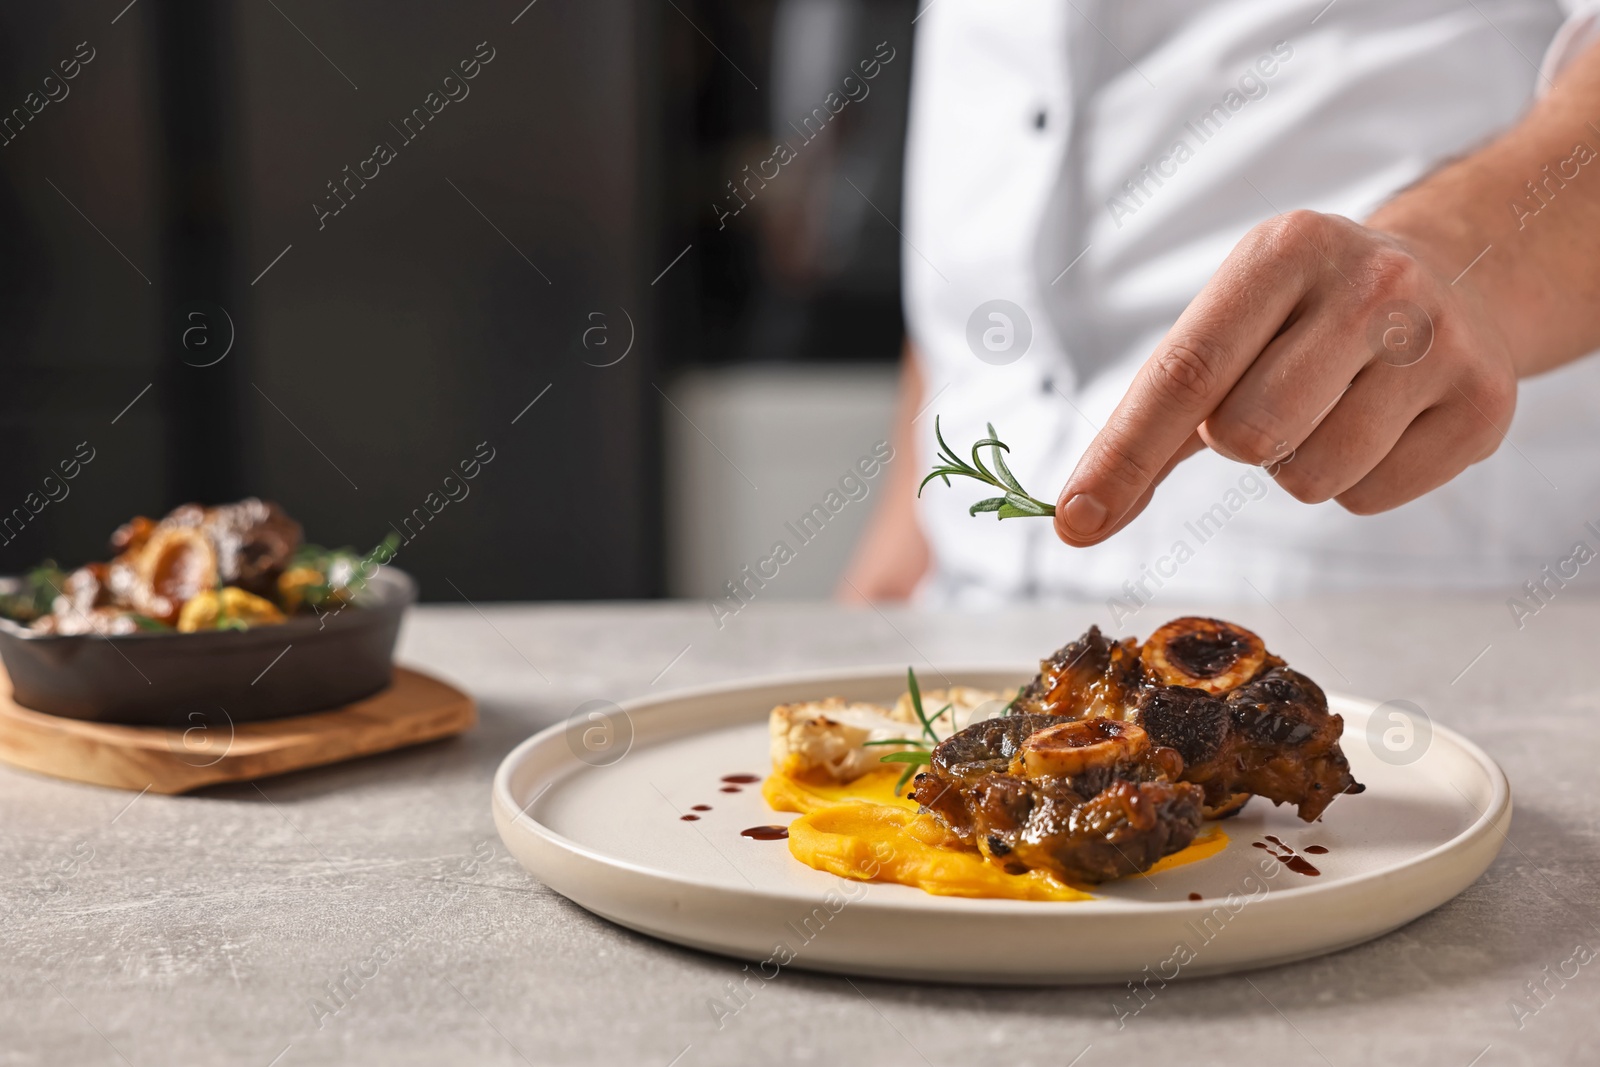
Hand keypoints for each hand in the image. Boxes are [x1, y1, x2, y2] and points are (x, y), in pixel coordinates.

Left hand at [1053, 210, 1517, 545]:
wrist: (1452, 281)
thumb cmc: (1304, 320)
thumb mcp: (1228, 328)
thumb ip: (1148, 421)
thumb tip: (1080, 517)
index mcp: (1283, 251)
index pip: (1185, 372)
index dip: (1123, 455)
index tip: (1076, 522)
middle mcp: (1369, 283)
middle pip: (1247, 435)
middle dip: (1242, 442)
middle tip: (1277, 397)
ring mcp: (1438, 341)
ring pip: (1311, 479)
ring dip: (1299, 466)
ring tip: (1333, 406)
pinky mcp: (1485, 405)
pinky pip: (1371, 499)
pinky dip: (1359, 482)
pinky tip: (1384, 423)